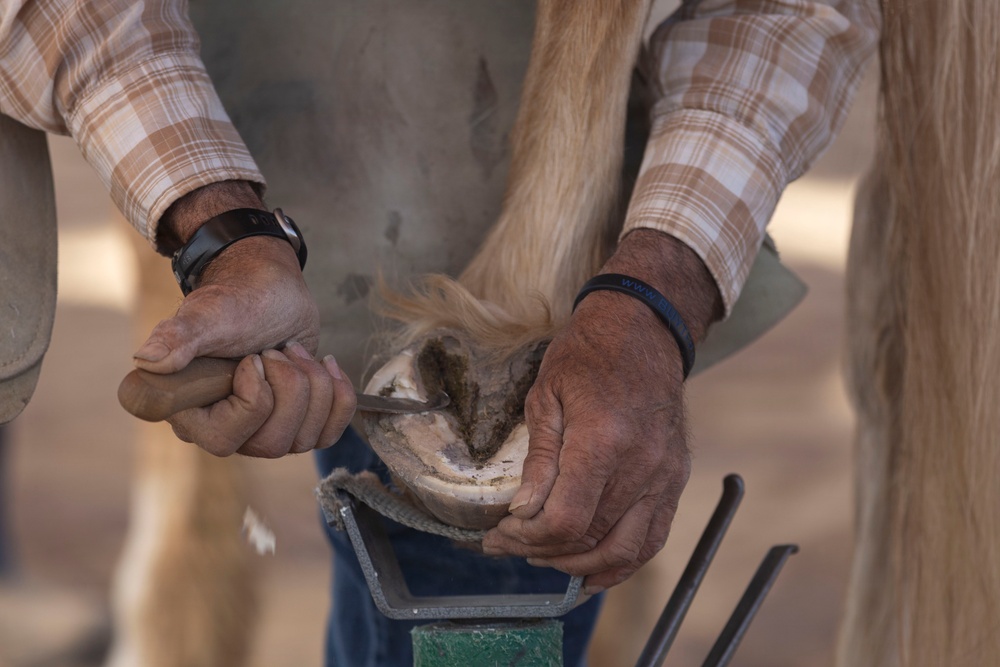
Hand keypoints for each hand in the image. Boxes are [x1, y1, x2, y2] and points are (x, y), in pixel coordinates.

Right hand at [132, 182, 355, 456]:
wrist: (270, 288)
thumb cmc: (235, 298)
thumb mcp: (209, 313)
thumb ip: (179, 336)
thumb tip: (146, 361)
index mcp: (191, 410)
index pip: (225, 440)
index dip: (252, 401)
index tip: (254, 358)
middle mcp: (226, 428)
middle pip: (273, 444)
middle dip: (290, 388)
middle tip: (278, 349)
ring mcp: (264, 428)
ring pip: (305, 439)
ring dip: (314, 384)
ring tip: (293, 350)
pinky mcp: (297, 420)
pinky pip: (329, 433)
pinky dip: (339, 397)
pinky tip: (327, 364)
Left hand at [481, 230, 721, 592]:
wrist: (644, 328)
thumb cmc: (588, 354)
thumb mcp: (546, 395)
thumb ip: (538, 459)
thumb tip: (522, 511)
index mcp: (603, 442)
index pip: (565, 520)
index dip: (526, 538)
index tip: (499, 535)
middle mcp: (641, 466)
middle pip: (589, 539)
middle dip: (541, 551)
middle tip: (509, 545)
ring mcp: (664, 476)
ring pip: (623, 549)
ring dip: (579, 564)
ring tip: (544, 557)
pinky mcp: (674, 478)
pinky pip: (653, 538)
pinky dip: (622, 562)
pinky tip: (592, 568)